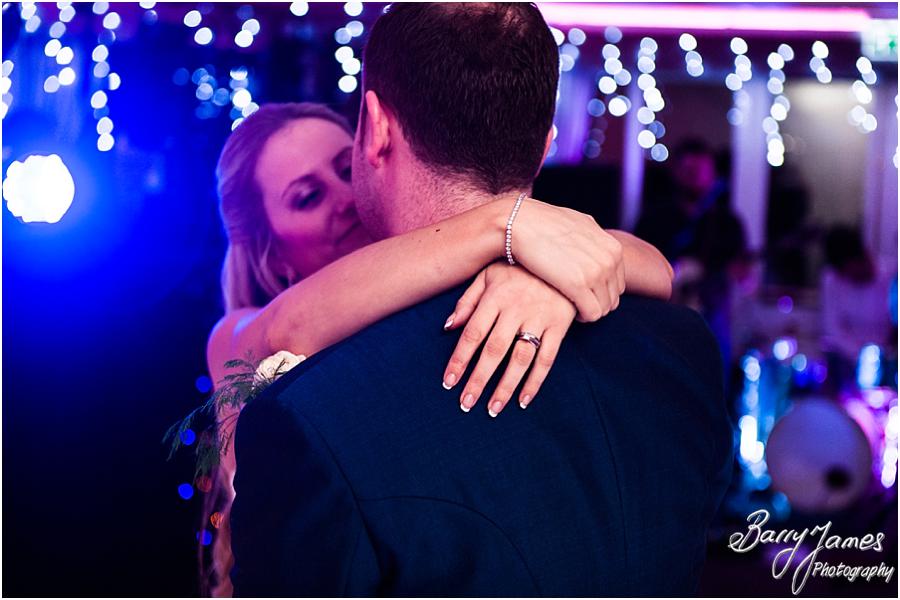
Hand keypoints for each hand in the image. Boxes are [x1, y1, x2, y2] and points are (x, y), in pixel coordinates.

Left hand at [441, 262, 575, 415]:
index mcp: (495, 296)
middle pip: (494, 350)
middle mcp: (516, 309)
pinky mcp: (560, 325)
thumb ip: (467, 300)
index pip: (473, 333)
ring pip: (520, 358)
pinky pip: (547, 358)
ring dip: (506, 386)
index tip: (448, 381)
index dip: (459, 359)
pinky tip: (524, 400)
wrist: (563, 255)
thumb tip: (447, 327)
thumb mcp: (489, 275)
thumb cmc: (519, 268)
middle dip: (478, 379)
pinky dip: (536, 381)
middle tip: (466, 403)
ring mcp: (539, 318)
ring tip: (492, 408)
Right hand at [507, 197, 624, 321]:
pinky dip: (582, 317)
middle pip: (613, 298)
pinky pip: (592, 313)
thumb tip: (593, 246)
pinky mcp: (579, 285)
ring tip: (571, 304)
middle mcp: (609, 259)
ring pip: (604, 308)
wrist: (520, 223)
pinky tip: (568, 309)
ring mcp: (596, 272)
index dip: (600, 292)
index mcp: (612, 248)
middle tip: (576, 302)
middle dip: (596, 303)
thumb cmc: (542, 224)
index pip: (618, 283)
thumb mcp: (579, 225)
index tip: (583, 293)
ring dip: (588, 310)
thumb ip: (592, 240)